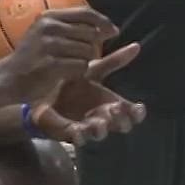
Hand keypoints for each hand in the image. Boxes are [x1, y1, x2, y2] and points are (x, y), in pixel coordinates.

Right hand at [1, 7, 115, 102]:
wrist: (8, 78)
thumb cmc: (32, 58)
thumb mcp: (45, 34)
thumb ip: (71, 28)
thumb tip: (104, 27)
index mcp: (49, 16)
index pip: (86, 12)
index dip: (103, 21)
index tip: (113, 31)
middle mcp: (48, 27)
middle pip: (91, 33)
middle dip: (94, 47)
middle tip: (83, 58)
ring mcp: (49, 46)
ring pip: (88, 51)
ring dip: (86, 61)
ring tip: (71, 66)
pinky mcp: (51, 65)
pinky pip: (81, 66)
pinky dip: (79, 72)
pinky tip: (66, 75)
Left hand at [32, 43, 146, 145]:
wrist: (45, 91)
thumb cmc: (73, 84)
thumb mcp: (93, 70)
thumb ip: (113, 61)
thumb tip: (136, 46)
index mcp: (111, 104)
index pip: (131, 112)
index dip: (137, 113)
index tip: (138, 107)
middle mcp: (103, 118)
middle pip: (120, 125)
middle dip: (121, 120)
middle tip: (114, 109)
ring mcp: (87, 127)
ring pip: (100, 133)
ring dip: (101, 129)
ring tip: (99, 123)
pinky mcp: (70, 133)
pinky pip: (77, 138)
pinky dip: (79, 136)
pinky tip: (78, 131)